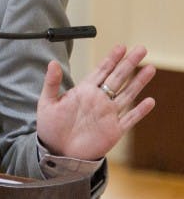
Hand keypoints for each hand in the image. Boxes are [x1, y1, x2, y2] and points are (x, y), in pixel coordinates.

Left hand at [37, 45, 156, 159]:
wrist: (57, 151)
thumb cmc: (50, 127)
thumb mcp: (47, 103)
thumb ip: (51, 83)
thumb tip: (52, 63)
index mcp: (84, 91)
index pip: (101, 70)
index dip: (111, 58)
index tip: (121, 46)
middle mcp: (99, 100)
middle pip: (118, 78)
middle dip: (129, 63)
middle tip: (141, 49)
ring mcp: (108, 114)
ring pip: (127, 94)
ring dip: (139, 82)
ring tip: (150, 68)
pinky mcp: (113, 130)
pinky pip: (130, 118)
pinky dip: (140, 110)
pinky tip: (149, 101)